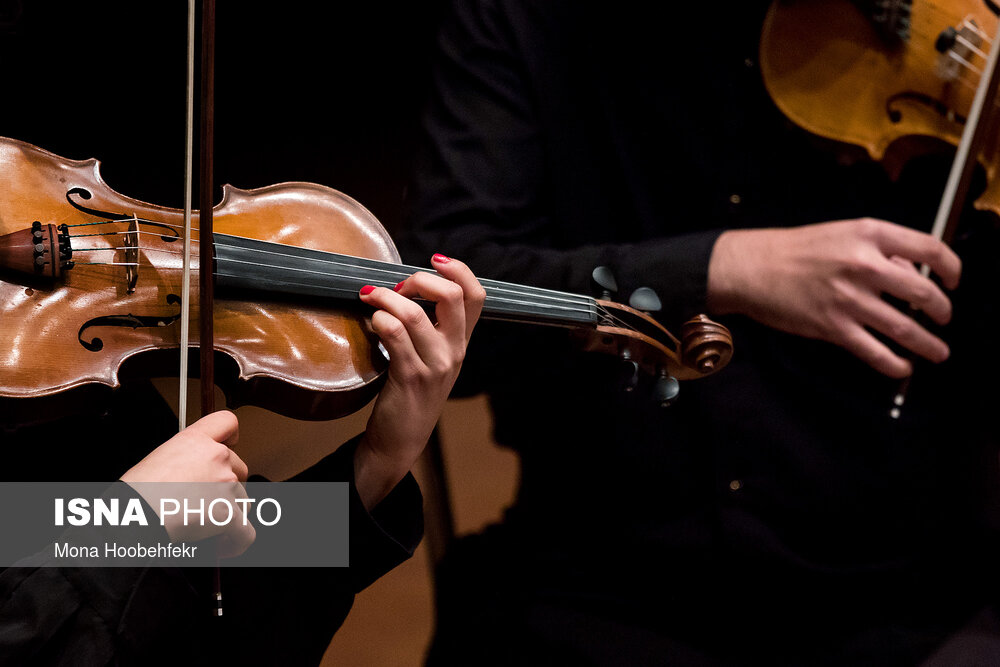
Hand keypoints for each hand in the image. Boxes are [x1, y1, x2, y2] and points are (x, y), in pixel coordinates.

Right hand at [120, 411, 254, 557]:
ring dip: (229, 514)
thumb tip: (197, 475)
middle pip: (239, 467)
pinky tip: (222, 546)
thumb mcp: (159, 459)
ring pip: (242, 499)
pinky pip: (245, 531)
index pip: (226, 422)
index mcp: (194, 440)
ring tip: (205, 526)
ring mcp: (225, 482)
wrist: (133, 516)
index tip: (231, 445)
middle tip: (206, 503)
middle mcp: (215, 456)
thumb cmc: (136, 494)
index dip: (231, 436)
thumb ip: (187, 459)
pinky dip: (236, 542)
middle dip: (227, 487)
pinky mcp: (228, 511)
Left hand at [354, 253, 485, 509]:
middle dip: (419, 279)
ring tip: (369, 297)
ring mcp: (435, 365)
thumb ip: (430, 326)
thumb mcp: (432, 358)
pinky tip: (371, 323)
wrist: (401, 440)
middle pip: (452, 297)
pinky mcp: (410, 377)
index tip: (434, 259)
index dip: (459, 269)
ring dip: (386, 298)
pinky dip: (379, 319)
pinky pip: (394, 335)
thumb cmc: (411, 392)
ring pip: (414, 314)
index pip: (476, 295)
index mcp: (461, 342)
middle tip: (396, 286)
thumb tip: (406, 286)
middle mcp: (454, 351)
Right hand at [707, 218, 961, 377]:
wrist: (752, 268)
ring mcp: (849, 299)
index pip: (930, 249)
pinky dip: (894, 364)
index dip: (951, 267)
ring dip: (929, 344)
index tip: (953, 281)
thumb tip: (909, 272)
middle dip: (943, 311)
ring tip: (939, 352)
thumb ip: (878, 249)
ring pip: (905, 328)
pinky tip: (902, 367)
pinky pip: (874, 352)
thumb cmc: (794, 250)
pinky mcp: (833, 327)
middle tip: (944, 318)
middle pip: (924, 293)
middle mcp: (864, 265)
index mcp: (869, 235)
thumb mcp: (841, 233)